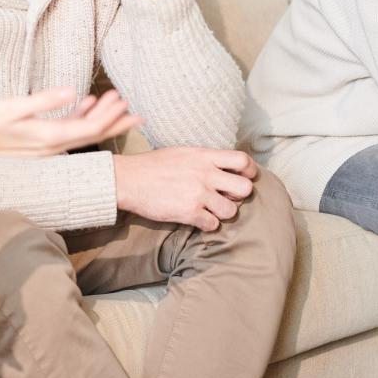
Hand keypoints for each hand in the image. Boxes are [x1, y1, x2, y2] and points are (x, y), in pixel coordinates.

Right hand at [0, 88, 141, 181]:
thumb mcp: (9, 108)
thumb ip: (41, 101)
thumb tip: (72, 92)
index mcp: (48, 137)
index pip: (89, 129)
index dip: (110, 116)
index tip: (126, 101)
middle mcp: (50, 147)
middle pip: (93, 136)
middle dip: (116, 122)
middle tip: (139, 112)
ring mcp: (44, 147)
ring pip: (82, 134)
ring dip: (101, 119)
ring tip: (118, 102)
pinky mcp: (37, 143)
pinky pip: (67, 133)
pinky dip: (81, 119)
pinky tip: (87, 105)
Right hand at [112, 147, 258, 230]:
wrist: (129, 179)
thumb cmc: (154, 165)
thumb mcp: (183, 152)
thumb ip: (205, 159)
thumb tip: (223, 166)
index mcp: (205, 156)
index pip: (243, 160)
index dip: (249, 172)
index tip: (243, 178)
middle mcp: (205, 174)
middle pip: (245, 189)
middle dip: (240, 196)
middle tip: (227, 197)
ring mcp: (198, 194)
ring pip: (231, 211)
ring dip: (223, 213)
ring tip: (211, 210)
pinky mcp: (188, 212)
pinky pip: (213, 225)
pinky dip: (208, 224)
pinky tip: (198, 219)